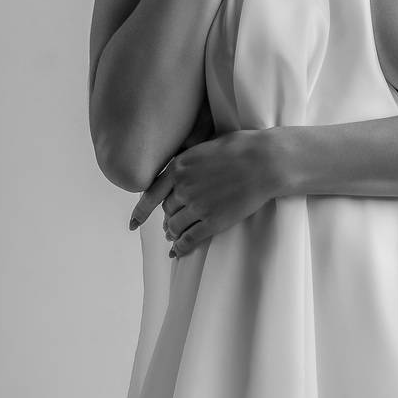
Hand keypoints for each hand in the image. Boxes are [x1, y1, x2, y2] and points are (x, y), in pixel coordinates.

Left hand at [128, 129, 276, 257]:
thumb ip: (189, 159)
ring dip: (173, 233)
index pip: (151, 194)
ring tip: (173, 237)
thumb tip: (183, 167)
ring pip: (176, 226)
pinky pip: (190, 238)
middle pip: (167, 210)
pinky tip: (178, 251)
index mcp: (178, 168)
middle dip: (168, 218)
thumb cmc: (241, 148)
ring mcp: (197, 206)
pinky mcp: (213, 221)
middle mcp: (183, 188)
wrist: (264, 162)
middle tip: (169, 225)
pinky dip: (182, 247)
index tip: (133, 223)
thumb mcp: (205, 146)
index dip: (140, 212)